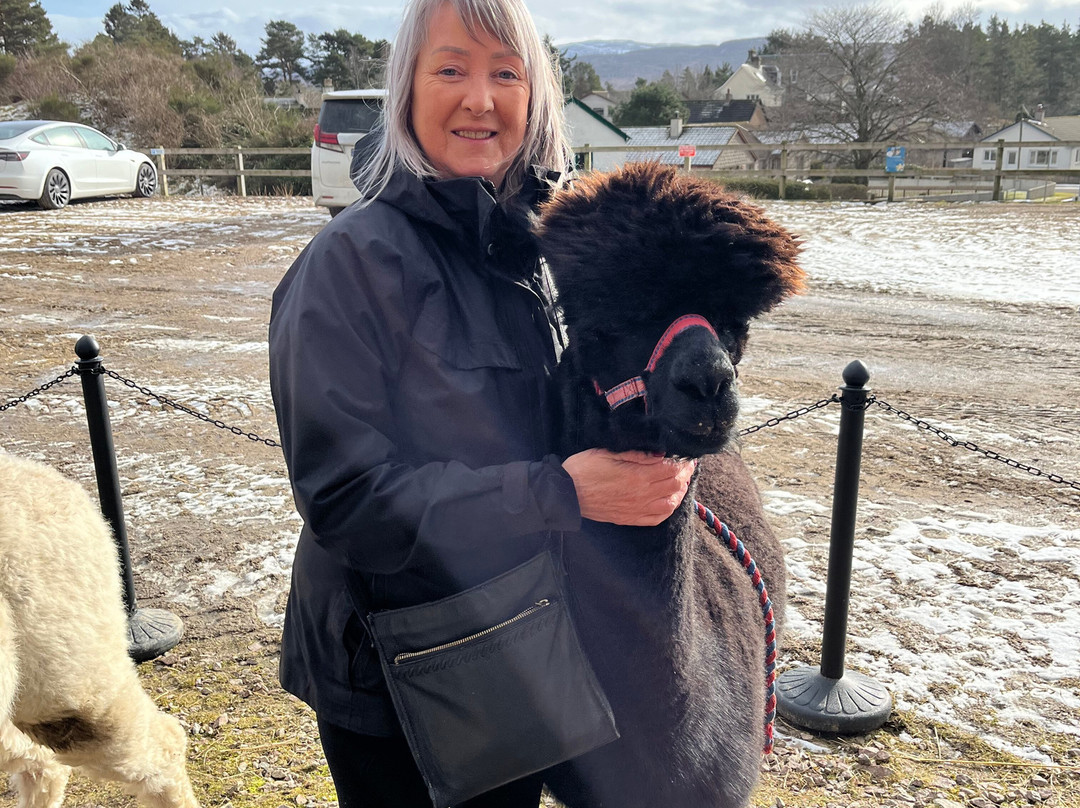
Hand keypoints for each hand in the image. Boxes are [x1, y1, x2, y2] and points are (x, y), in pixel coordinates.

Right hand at [562, 449, 695, 525]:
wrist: (566, 492)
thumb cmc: (584, 468)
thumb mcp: (609, 452)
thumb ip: (637, 454)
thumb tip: (660, 454)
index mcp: (638, 475)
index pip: (672, 469)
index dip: (683, 462)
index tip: (686, 457)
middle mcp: (641, 495)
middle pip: (674, 485)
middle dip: (684, 475)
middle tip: (686, 466)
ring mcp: (636, 509)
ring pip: (670, 504)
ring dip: (679, 492)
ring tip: (679, 482)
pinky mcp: (629, 519)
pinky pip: (657, 518)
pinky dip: (668, 510)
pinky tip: (668, 501)